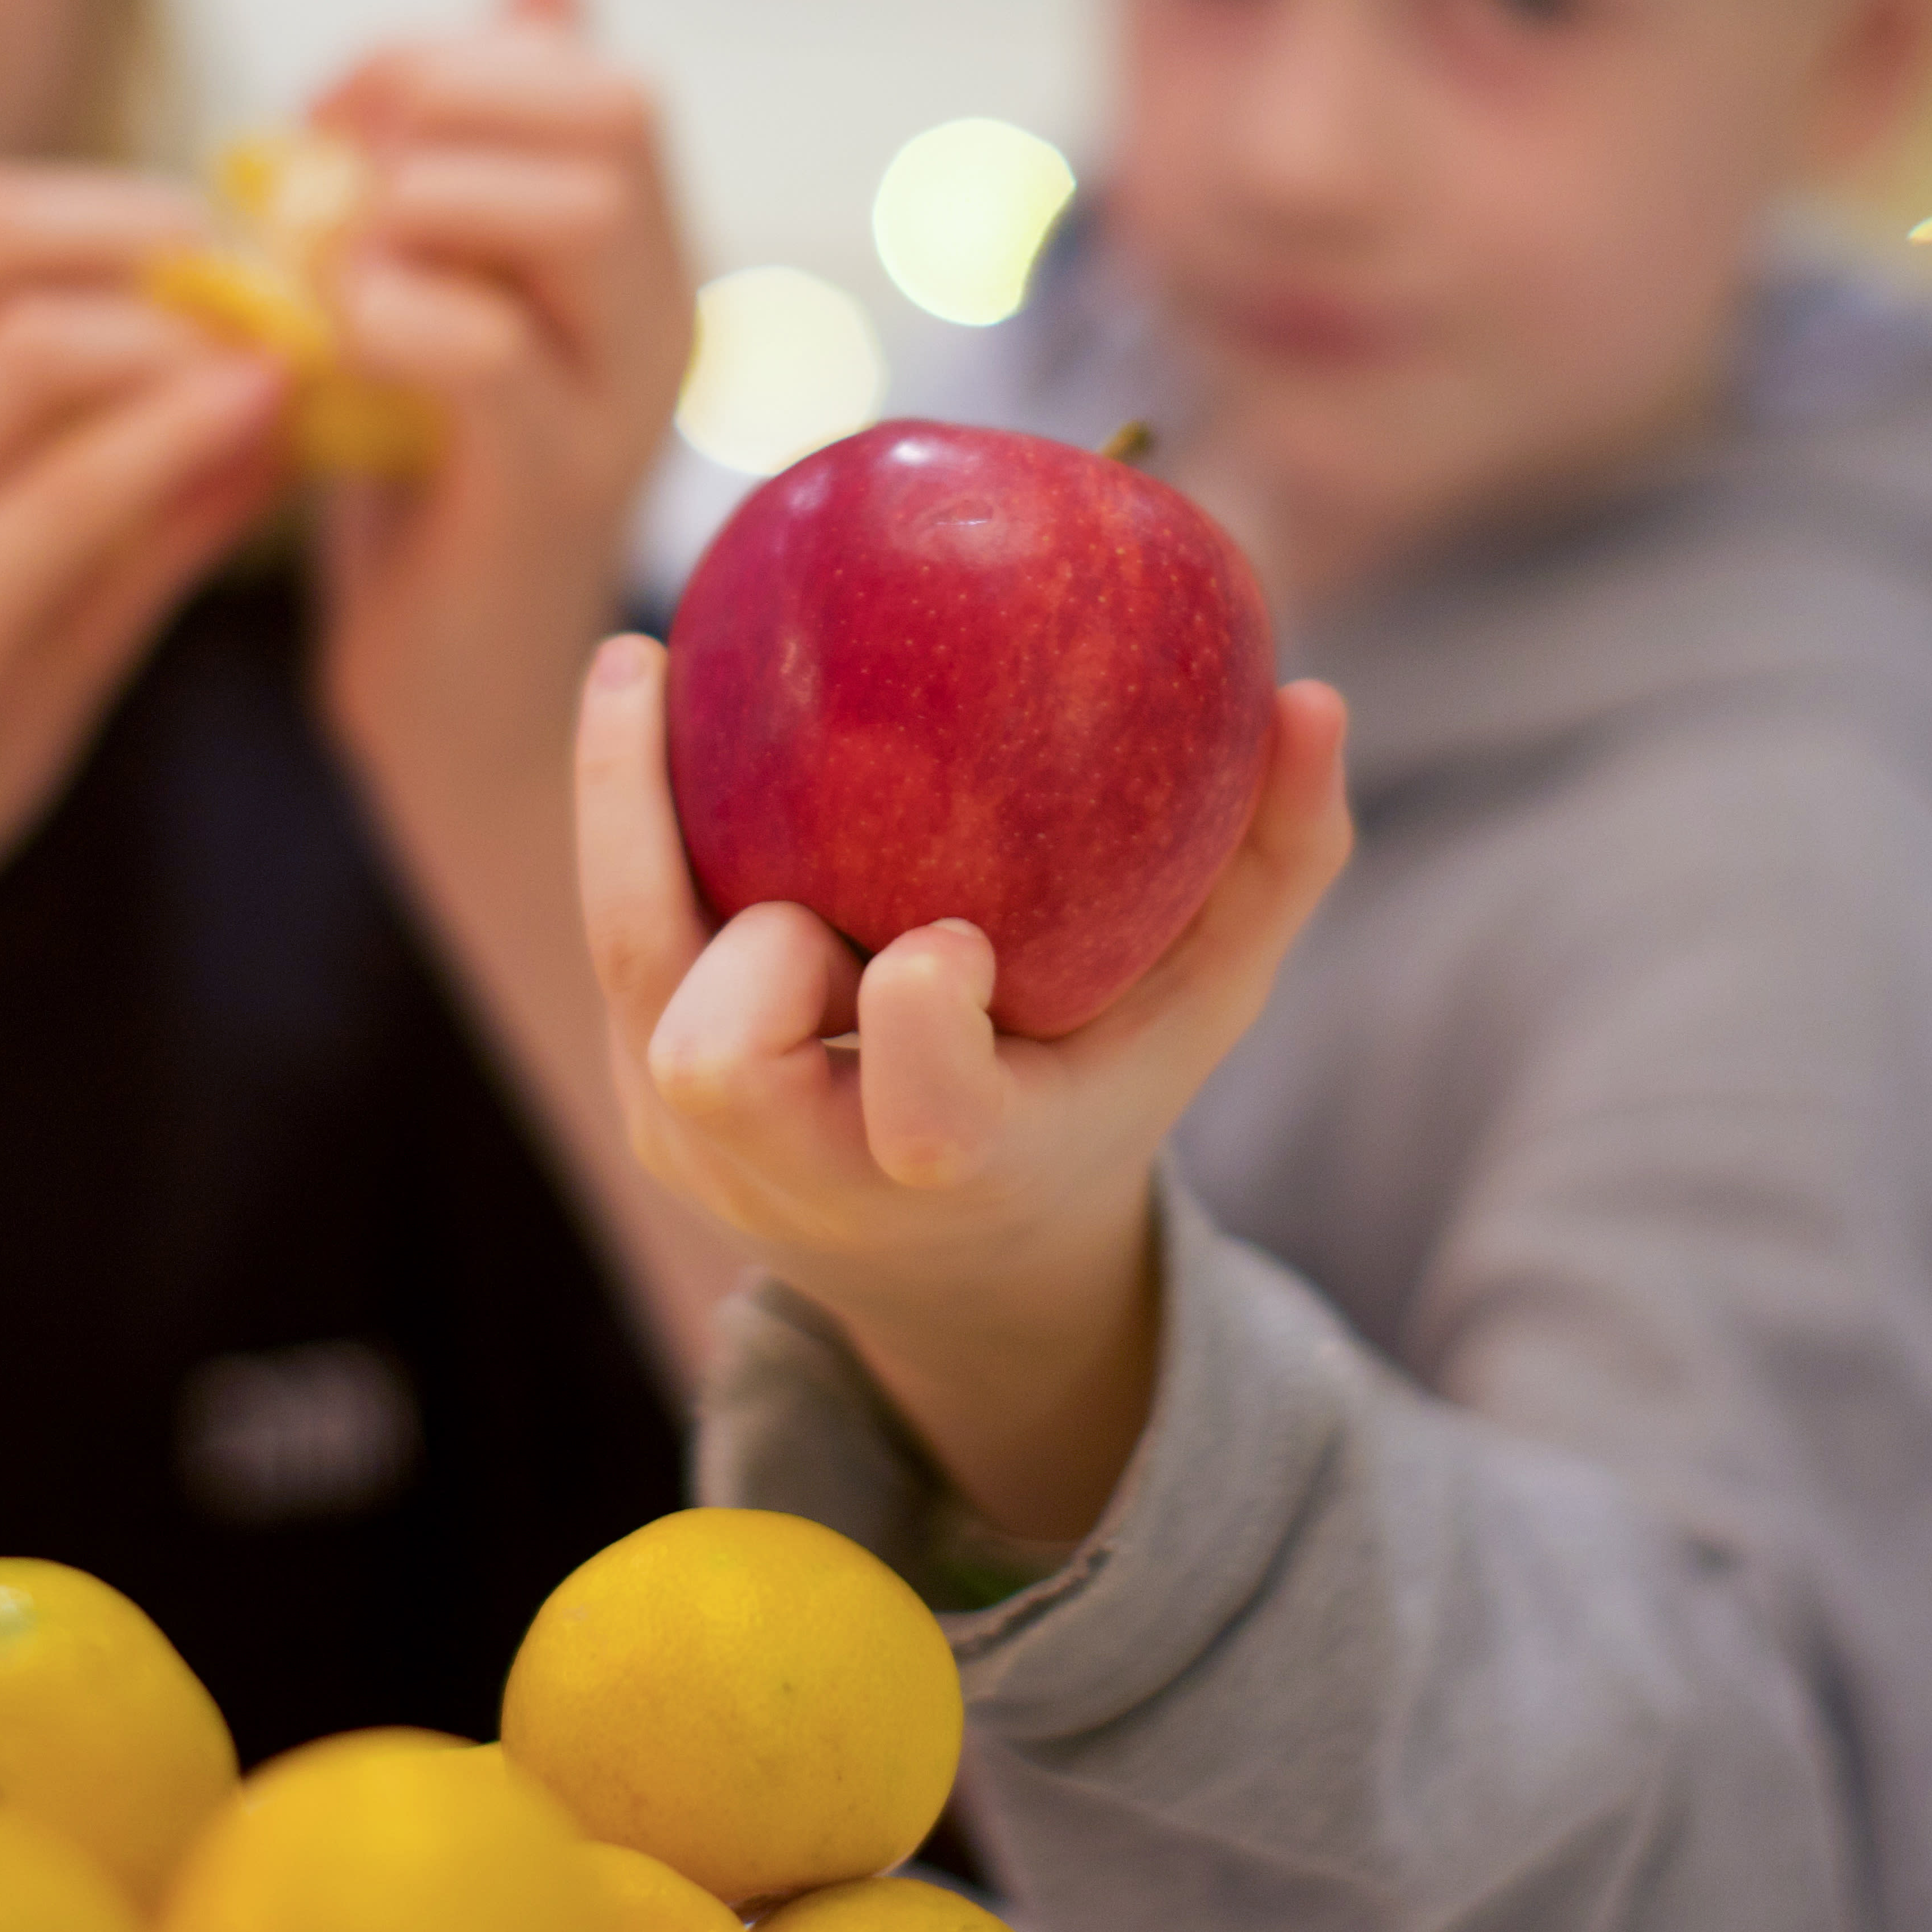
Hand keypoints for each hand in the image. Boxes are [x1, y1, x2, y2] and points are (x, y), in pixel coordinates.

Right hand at [0, 168, 291, 1011]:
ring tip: (291, 348)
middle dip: (149, 227)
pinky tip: (261, 421)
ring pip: (28, 344)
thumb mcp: (19, 621)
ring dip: (180, 326)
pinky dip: (173, 436)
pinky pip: (58, 493)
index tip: (237, 253)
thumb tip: (273, 423)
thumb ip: (133, 526)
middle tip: (276, 274)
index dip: (115, 211)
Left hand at [305, 0, 693, 823]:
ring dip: (416, 205)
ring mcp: (623, 405)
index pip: (594, 72)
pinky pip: (489, 350)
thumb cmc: (427, 480)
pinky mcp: (550, 491)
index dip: (450, 59)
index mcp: (646, 256)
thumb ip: (483, 142)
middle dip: (442, 106)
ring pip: (573, 212)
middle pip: (614, 110)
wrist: (448, 701)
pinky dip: (389, 317)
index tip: (330, 117)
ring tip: (322, 266)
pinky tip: (323, 342)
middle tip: (320, 174)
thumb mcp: (447, 281)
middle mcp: (667, 316)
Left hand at [573, 632, 1353, 1535]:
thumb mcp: (1204, 1014)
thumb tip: (1315, 697)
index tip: (955, 936)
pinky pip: (616, 945)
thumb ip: (1273, 869)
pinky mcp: (645, 1105)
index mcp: (958, 1172)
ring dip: (632, 817)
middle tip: (820, 866)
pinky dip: (624, 821)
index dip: (916, 1001)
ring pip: (629, 965)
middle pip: (721, 1047)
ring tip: (641, 660)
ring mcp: (701, 1151)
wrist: (961, 1271)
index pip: (918, 1107)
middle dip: (769, 935)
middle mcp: (805, 1182)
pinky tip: (638, 689)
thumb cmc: (1098, 1103)